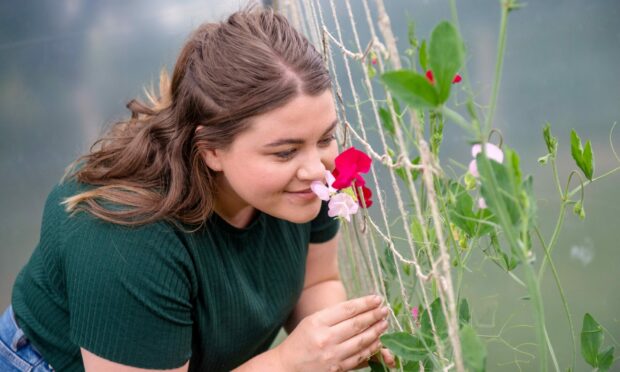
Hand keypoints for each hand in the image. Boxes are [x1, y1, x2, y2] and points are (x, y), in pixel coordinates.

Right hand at [275, 295, 389, 371]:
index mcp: (317, 322)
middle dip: (374, 315)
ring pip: (361, 341)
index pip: (347, 309)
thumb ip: (333, 316)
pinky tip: (378, 341)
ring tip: (384, 323)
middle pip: (356, 324)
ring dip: (376, 331)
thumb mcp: (311, 321)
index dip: (365, 303)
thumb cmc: (300, 341)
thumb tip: (359, 309)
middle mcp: (325, 338)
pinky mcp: (337, 369)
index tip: (377, 299)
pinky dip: (371, 348)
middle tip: (384, 309)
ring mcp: (332, 355)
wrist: (287, 367)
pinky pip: (359, 357)